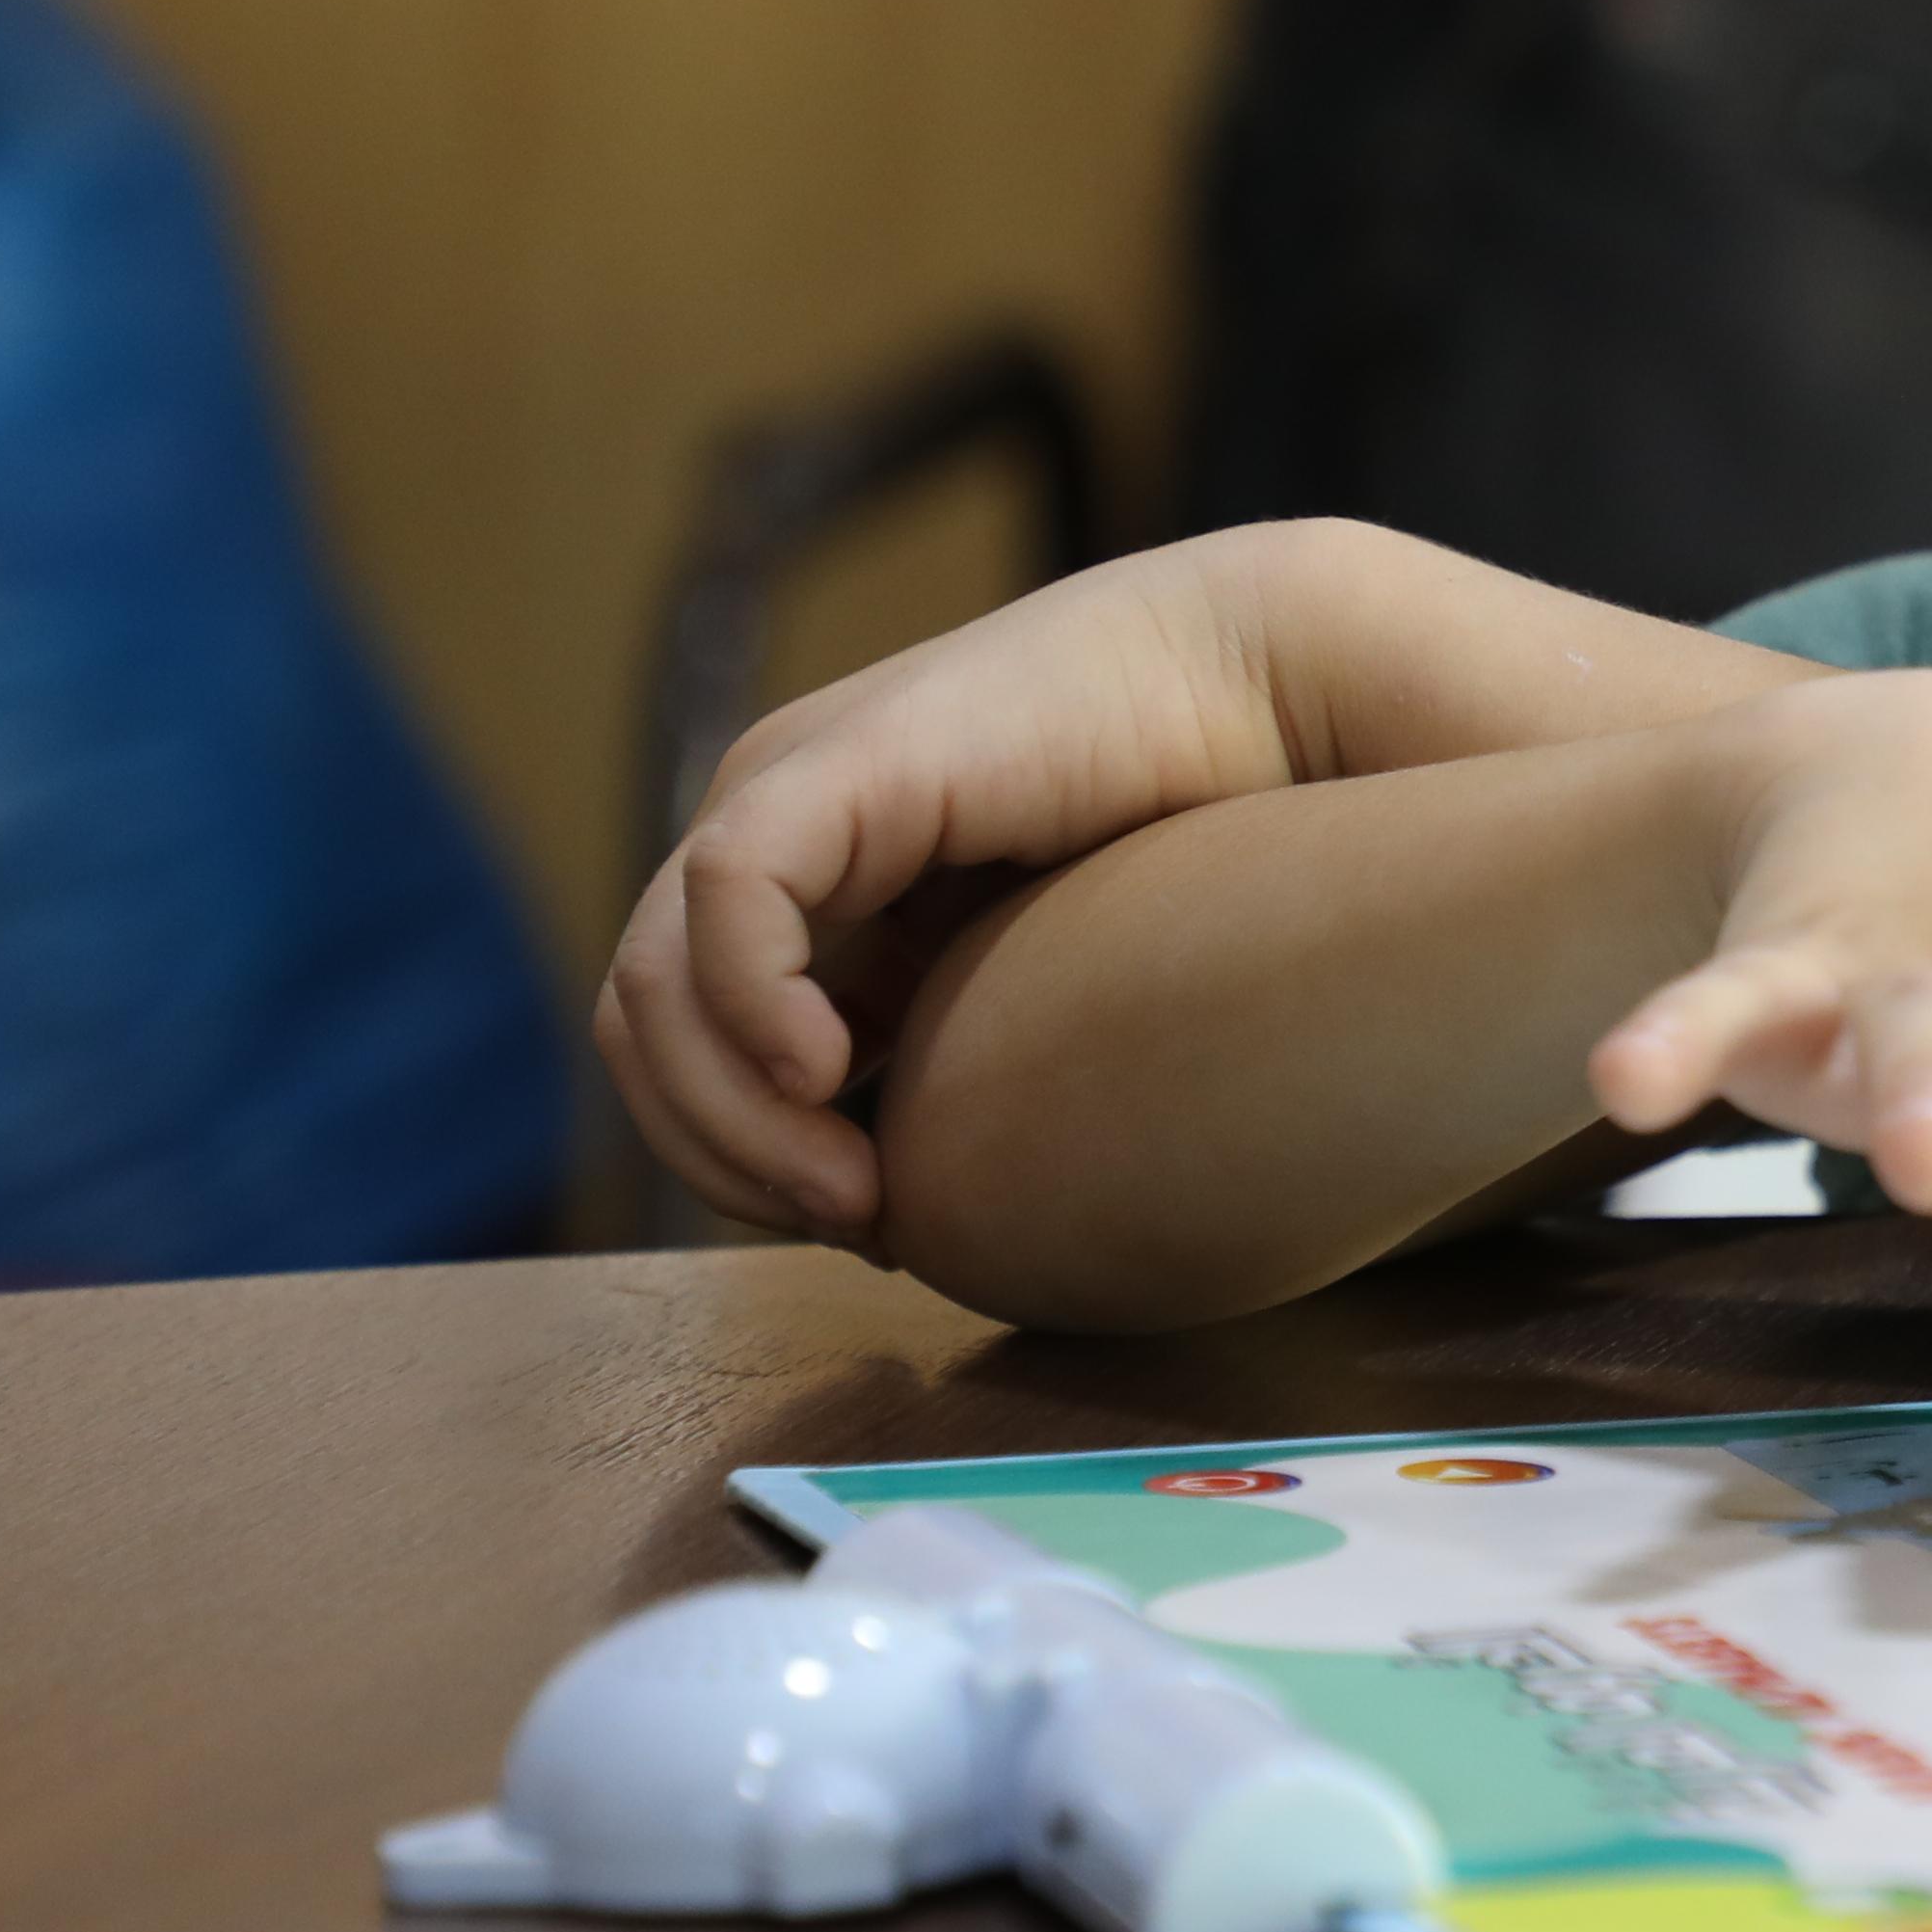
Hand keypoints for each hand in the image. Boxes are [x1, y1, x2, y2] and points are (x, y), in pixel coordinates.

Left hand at [595, 540, 1312, 1240]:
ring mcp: (793, 787)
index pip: (684, 1053)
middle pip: (647, 1033)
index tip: (871, 1231)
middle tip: (857, 1222)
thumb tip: (880, 1221)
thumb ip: (946, 1071)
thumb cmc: (1206, 849)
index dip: (742, 1164)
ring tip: (851, 1182)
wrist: (1284, 699)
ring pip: (653, 984)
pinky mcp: (842, 760)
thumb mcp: (1030, 993)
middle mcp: (776, 835)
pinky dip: (752, 1005)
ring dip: (732, 1115)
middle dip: (727, 1157)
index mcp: (816, 893)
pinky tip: (834, 1071)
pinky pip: (729, 894)